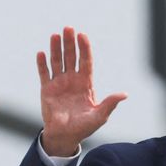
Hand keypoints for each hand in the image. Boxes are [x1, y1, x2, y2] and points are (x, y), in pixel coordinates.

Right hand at [37, 26, 126, 155]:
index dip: (84, 48)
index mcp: (85, 83)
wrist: (64, 136)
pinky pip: (44, 73)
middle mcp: (72, 79)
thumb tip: (124, 95)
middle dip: (70, 43)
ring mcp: (59, 83)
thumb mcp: (100, 116)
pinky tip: (41, 53)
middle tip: (68, 28)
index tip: (82, 35)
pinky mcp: (46, 89)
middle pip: (71, 57)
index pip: (85, 61)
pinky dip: (42, 63)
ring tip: (55, 35)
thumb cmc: (84, 127)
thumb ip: (109, 104)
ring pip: (57, 61)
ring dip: (56, 48)